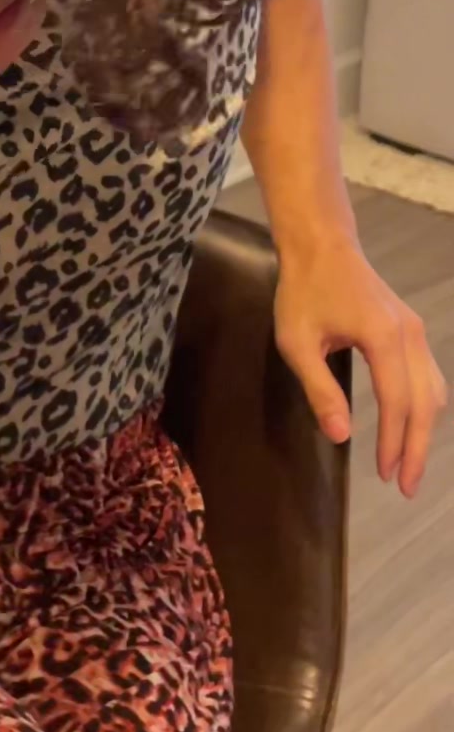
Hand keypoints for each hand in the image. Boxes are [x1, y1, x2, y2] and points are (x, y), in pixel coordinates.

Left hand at [274, 234, 447, 496]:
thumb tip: (341, 435)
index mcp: (383, 338)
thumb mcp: (298, 342)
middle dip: (417, 448)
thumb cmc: (303, 290)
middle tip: (406, 486)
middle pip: (424, 402)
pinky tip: (412, 425)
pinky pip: (428, 374)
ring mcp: (415, 329)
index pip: (396, 402)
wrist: (321, 245)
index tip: (384, 474)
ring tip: (409, 463)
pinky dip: (424, 405)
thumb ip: (320, 389)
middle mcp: (409, 335)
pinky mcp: (411, 328)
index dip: (392, 442)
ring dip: (424, 429)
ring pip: (433, 390)